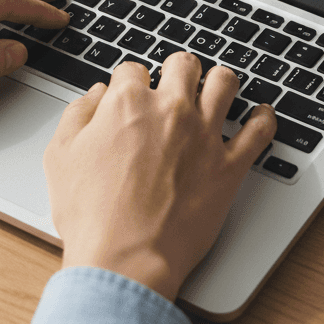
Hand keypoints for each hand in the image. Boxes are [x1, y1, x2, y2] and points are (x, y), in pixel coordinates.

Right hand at [44, 53, 275, 301]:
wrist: (125, 258)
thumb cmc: (91, 214)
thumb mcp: (60, 156)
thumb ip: (78, 114)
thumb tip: (96, 95)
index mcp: (127, 102)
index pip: (132, 69)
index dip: (129, 81)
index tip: (131, 93)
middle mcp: (170, 110)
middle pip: (183, 65)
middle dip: (177, 70)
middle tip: (176, 83)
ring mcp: (204, 135)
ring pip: (225, 83)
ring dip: (220, 81)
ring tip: (217, 87)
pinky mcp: (229, 165)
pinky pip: (259, 130)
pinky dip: (263, 118)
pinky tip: (261, 114)